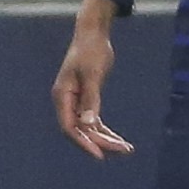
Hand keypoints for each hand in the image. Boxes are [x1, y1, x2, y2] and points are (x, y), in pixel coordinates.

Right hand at [53, 0, 133, 159]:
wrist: (93, 34)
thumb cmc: (91, 50)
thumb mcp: (92, 74)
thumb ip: (90, 99)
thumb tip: (88, 124)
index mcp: (62, 96)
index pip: (69, 127)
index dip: (83, 142)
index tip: (100, 154)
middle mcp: (66, 102)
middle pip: (81, 130)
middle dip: (101, 142)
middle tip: (123, 149)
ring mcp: (75, 102)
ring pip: (88, 128)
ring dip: (105, 139)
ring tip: (126, 148)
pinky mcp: (86, 99)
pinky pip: (93, 121)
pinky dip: (105, 130)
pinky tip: (119, 140)